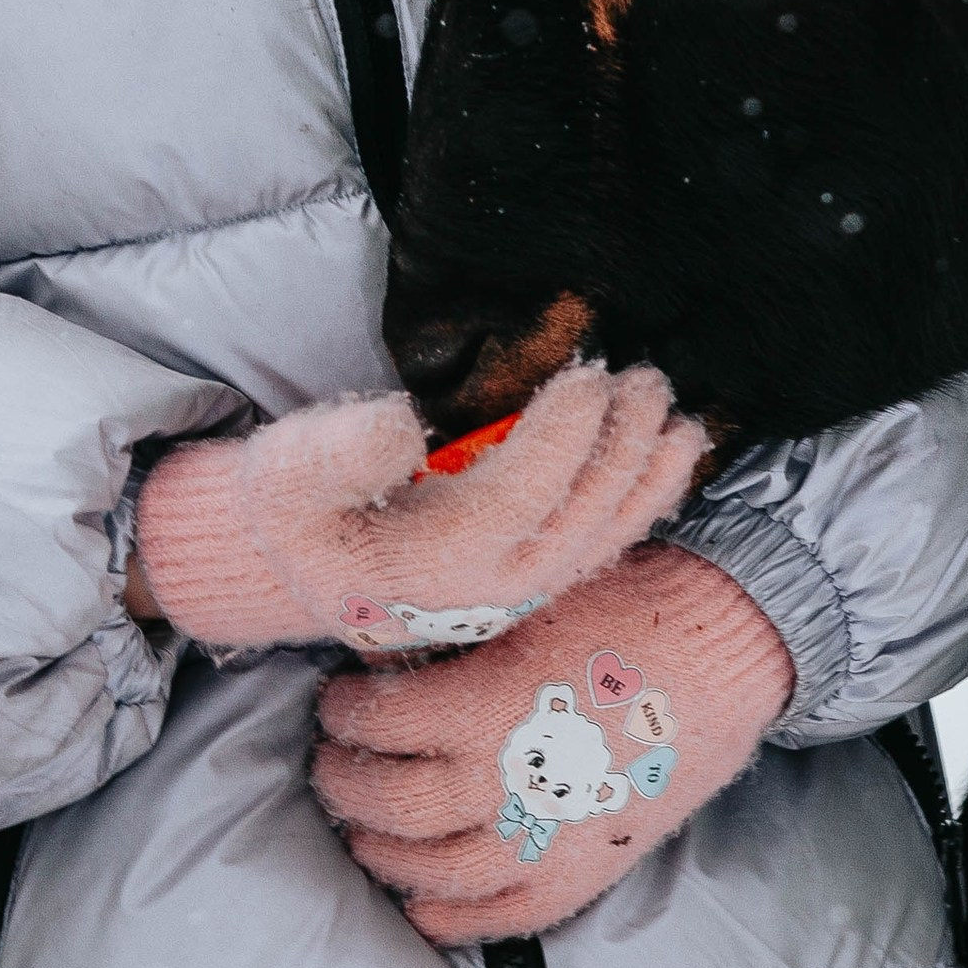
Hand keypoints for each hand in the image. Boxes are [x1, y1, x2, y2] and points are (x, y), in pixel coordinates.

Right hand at [134, 362, 704, 653]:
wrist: (309, 558)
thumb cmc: (303, 506)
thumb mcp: (290, 472)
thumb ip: (338, 453)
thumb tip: (404, 426)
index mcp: (431, 562)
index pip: (516, 500)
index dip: (559, 440)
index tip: (586, 376)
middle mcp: (487, 587)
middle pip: (575, 519)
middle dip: (617, 448)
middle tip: (643, 380)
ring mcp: (519, 590)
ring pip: (600, 536)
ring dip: (644, 474)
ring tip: (676, 415)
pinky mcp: (536, 579)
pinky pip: (605, 545)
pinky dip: (647, 500)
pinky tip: (678, 454)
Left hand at [311, 543, 793, 944]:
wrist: (726, 648)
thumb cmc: (627, 606)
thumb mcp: (524, 602)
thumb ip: (451, 640)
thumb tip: (377, 656)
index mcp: (487, 705)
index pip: (379, 724)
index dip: (344, 714)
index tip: (336, 701)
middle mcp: (507, 782)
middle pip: (391, 805)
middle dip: (347, 783)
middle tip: (332, 762)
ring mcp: (546, 838)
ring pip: (431, 870)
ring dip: (380, 851)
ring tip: (363, 824)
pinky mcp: (582, 873)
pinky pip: (499, 917)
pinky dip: (447, 917)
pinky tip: (419, 900)